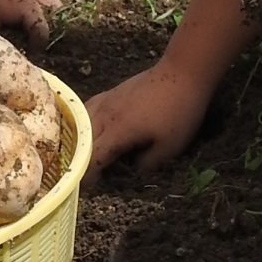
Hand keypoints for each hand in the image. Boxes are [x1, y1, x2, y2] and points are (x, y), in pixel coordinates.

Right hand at [83, 62, 213, 176]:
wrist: (183, 72)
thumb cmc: (179, 111)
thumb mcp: (170, 147)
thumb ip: (148, 163)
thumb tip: (133, 169)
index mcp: (118, 131)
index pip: (92, 157)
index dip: (88, 175)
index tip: (88, 189)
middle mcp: (105, 115)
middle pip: (80, 140)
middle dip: (79, 159)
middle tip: (83, 174)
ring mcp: (107, 100)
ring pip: (81, 121)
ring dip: (78, 139)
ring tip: (81, 152)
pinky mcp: (112, 92)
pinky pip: (88, 108)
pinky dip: (83, 122)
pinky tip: (90, 127)